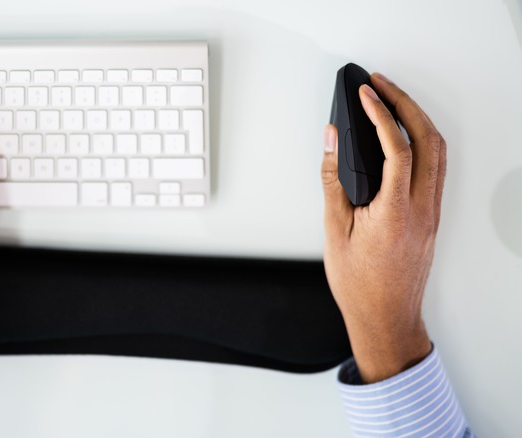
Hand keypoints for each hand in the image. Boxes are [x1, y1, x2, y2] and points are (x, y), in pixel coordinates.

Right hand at [321, 73, 445, 382]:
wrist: (386, 316)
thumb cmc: (360, 284)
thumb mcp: (334, 230)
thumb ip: (332, 180)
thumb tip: (331, 142)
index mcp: (395, 212)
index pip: (397, 148)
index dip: (380, 114)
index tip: (366, 94)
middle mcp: (422, 208)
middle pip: (428, 140)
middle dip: (405, 104)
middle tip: (381, 86)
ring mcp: (432, 212)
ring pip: (438, 151)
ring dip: (417, 120)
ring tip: (393, 102)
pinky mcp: (433, 216)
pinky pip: (437, 167)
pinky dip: (424, 141)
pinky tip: (406, 136)